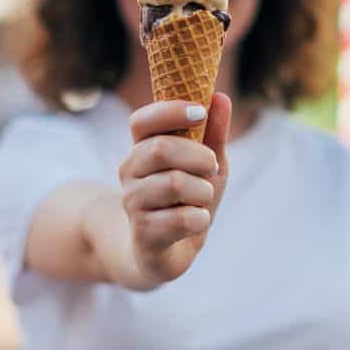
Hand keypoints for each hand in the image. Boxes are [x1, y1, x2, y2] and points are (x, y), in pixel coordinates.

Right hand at [118, 93, 231, 285]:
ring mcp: (132, 203)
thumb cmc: (188, 200)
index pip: (142, 120)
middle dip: (198, 156)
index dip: (171, 111)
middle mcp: (129, 172)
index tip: (201, 112)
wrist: (169, 252)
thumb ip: (213, 134)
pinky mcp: (143, 234)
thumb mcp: (207, 165)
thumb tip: (220, 97)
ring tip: (203, 199)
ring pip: (173, 184)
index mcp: (141, 148)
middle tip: (211, 166)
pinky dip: (200, 218)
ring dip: (202, 191)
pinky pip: (180, 219)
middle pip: (161, 149)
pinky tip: (197, 221)